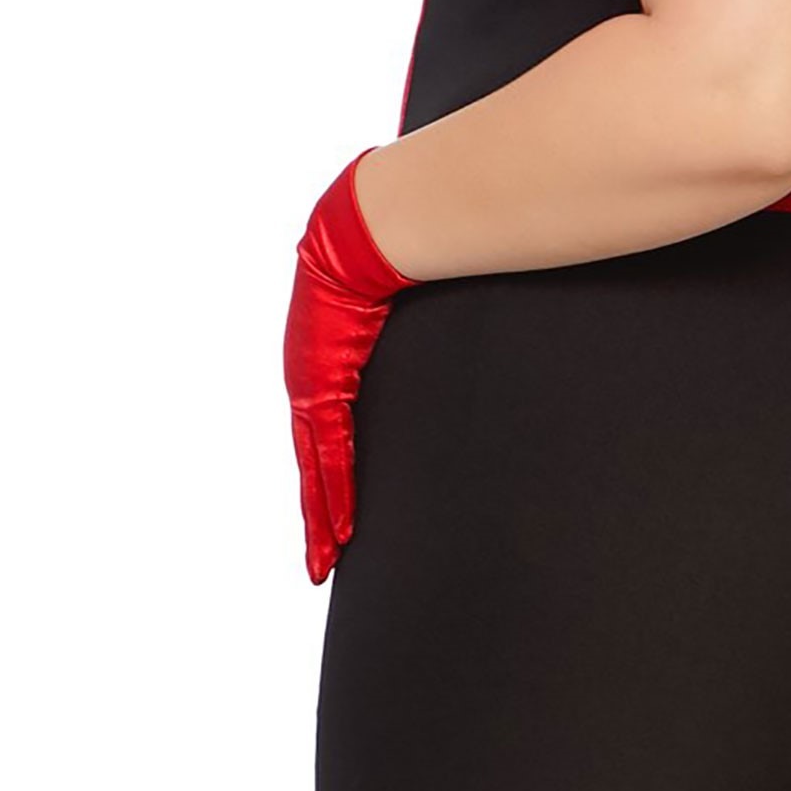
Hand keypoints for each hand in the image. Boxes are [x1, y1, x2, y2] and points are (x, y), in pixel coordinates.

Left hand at [283, 150, 419, 583]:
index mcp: (333, 357)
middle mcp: (315, 378)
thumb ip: (432, 300)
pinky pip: (326, 457)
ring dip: (322, 517)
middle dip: (319, 512)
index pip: (330, 427)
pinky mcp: (319, 390)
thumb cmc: (388, 245)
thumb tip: (478, 277)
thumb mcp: (412, 291)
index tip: (334, 509)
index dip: (329, 471)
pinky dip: (329, 496)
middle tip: (322, 559)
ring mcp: (312, 387)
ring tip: (324, 562)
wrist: (359, 228)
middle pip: (317, 461)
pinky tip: (334, 532)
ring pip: (317, 470)